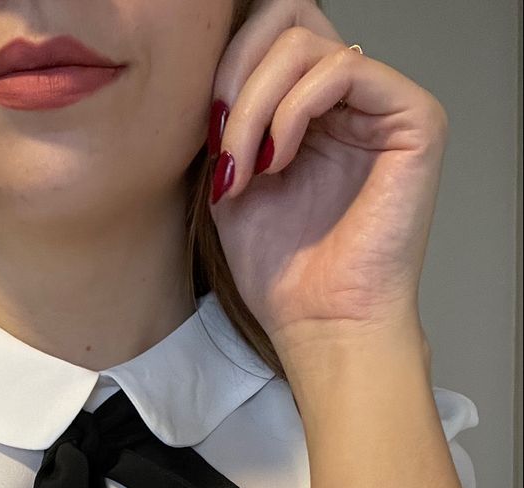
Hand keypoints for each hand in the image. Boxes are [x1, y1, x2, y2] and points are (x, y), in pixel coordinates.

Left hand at [206, 0, 448, 356]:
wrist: (320, 324)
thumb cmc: (283, 274)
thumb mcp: (231, 181)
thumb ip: (226, 120)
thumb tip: (208, 72)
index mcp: (313, 109)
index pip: (270, 36)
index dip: (227, 69)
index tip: (205, 136)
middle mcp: (352, 99)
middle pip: (289, 19)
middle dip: (237, 73)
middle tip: (221, 141)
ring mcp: (384, 105)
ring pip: (307, 43)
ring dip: (255, 104)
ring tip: (245, 167)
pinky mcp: (414, 119)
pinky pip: (343, 68)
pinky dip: (293, 109)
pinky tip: (277, 159)